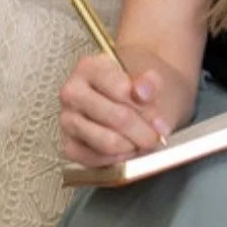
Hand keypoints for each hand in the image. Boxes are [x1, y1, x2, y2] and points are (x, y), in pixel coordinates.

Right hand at [58, 52, 169, 166]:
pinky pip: (95, 160)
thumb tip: (142, 91)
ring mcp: (68, 120)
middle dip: (142, 130)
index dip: (145, 106)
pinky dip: (117, 159)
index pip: (121, 90)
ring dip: (133, 146)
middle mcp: (72, 92)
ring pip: (106, 142)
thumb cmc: (139, 85)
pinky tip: (130, 150)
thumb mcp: (150, 75)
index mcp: (89, 66)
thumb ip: (150, 82)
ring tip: (146, 141)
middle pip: (116, 118)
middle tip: (158, 134)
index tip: (158, 113)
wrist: (133, 94)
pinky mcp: (69, 145)